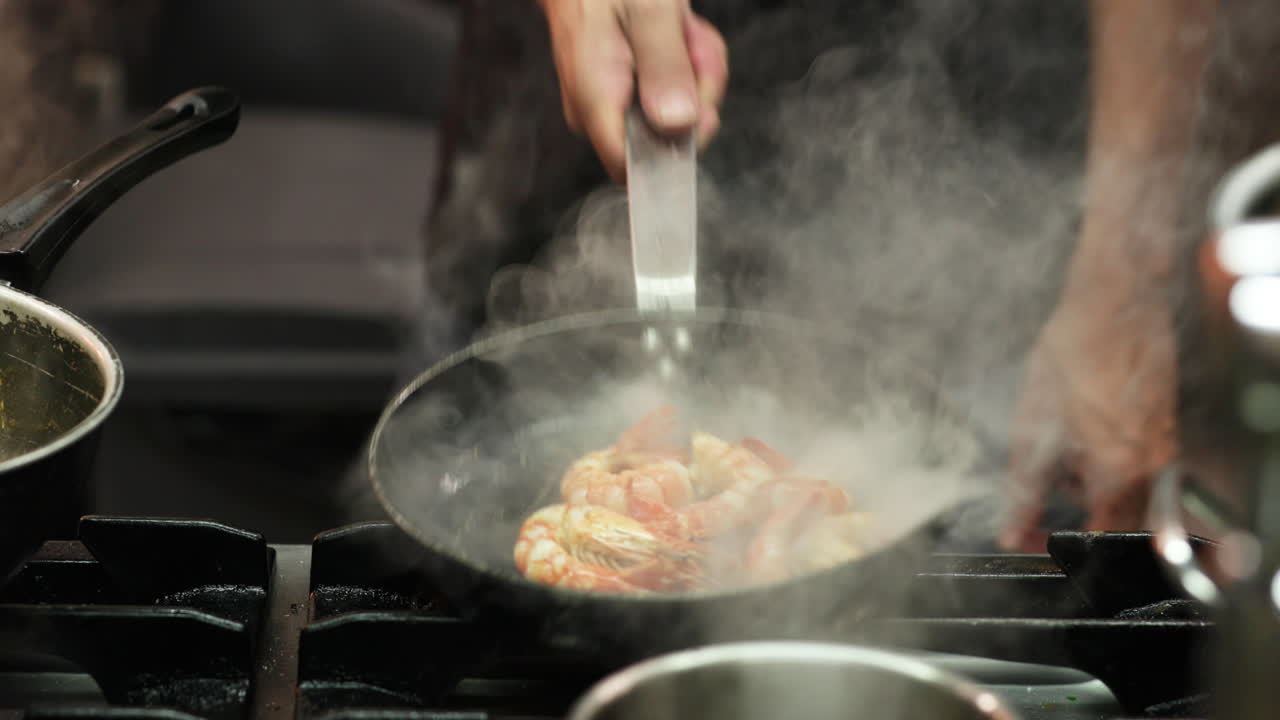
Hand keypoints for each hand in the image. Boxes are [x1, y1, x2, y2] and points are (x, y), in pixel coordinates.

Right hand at [538, 0, 727, 180]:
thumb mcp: (647, 9)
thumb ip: (664, 65)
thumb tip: (678, 124)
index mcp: (595, 98)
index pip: (633, 168)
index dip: (676, 149)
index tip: (702, 110)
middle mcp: (599, 110)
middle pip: (667, 137)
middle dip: (697, 91)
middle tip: (691, 43)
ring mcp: (614, 101)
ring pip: (679, 112)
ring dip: (696, 68)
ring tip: (681, 28)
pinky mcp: (629, 90)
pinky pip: (674, 92)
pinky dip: (689, 60)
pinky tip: (678, 32)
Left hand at [1000, 276, 1177, 552]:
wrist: (1117, 296)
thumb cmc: (1075, 348)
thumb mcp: (1033, 423)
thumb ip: (1025, 486)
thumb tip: (1011, 531)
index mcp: (1120, 468)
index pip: (1100, 535)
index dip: (1063, 545)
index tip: (1032, 540)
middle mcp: (1153, 463)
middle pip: (1114, 516)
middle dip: (1074, 503)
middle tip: (1044, 474)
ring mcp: (1165, 443)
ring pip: (1124, 488)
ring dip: (1086, 475)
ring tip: (1063, 430)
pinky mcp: (1165, 423)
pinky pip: (1136, 459)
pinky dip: (1103, 451)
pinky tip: (1083, 417)